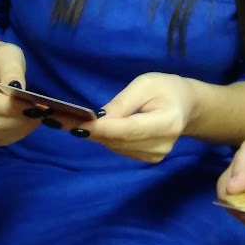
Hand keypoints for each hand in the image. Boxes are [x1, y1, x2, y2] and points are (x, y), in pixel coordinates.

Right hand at [0, 41, 38, 146]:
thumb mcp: (8, 54)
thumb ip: (12, 70)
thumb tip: (18, 89)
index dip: (9, 107)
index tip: (32, 105)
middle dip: (16, 120)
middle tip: (38, 114)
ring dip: (17, 129)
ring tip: (36, 118)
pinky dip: (13, 135)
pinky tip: (26, 125)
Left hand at [78, 72, 193, 162]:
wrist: (186, 106)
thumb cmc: (166, 89)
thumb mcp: (145, 84)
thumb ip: (123, 102)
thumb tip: (98, 118)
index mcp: (167, 122)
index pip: (128, 129)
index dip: (101, 128)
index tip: (75, 123)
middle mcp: (162, 145)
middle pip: (118, 141)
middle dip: (89, 130)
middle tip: (57, 119)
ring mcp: (155, 156)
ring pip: (115, 147)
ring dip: (93, 135)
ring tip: (71, 121)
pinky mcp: (148, 159)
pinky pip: (119, 149)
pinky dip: (105, 139)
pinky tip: (95, 128)